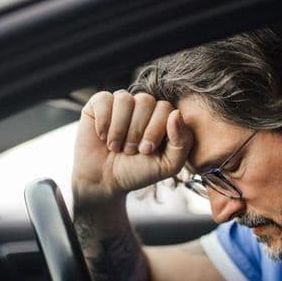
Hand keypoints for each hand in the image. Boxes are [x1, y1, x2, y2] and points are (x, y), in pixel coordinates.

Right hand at [73, 90, 193, 207]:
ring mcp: (121, 103)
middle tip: (130, 150)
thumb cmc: (137, 171)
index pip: (165, 108)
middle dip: (137, 131)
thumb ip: (182, 142)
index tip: (145, 151)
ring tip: (115, 146)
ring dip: (119, 129)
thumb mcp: (168, 165)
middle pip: (146, 101)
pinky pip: (104, 100)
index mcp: (162, 117)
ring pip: (125, 99)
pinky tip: (102, 136)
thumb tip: (176, 113)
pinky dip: (104, 122)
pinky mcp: (100, 103)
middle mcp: (143, 106)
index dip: (155, 129)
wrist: (104, 181)